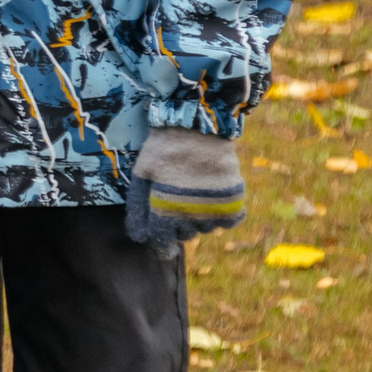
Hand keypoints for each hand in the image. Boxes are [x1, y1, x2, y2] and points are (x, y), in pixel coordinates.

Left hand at [124, 128, 244, 253]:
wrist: (197, 125)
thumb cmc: (164, 147)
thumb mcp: (141, 173)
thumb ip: (138, 207)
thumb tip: (138, 236)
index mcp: (164, 210)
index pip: (162, 244)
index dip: (160, 247)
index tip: (162, 244)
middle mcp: (190, 216)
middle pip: (184, 235)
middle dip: (178, 225)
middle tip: (175, 201)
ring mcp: (214, 210)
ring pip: (205, 228)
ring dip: (198, 218)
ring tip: (193, 192)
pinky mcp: (233, 202)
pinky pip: (228, 221)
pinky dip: (221, 214)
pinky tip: (212, 197)